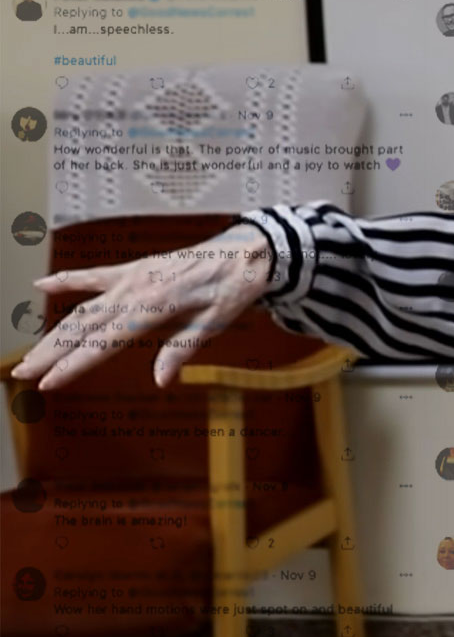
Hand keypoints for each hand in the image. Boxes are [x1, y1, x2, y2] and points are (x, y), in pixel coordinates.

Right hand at [10, 223, 277, 391]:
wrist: (247, 252)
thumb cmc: (234, 289)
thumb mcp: (215, 323)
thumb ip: (182, 350)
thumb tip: (162, 381)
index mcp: (155, 306)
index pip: (104, 342)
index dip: (74, 364)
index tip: (49, 384)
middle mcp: (136, 289)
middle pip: (83, 326)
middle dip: (51, 352)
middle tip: (22, 374)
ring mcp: (132, 276)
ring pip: (83, 308)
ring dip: (53, 331)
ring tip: (29, 354)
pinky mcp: (136, 268)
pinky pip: (96, 275)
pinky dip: (69, 279)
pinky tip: (42, 284)